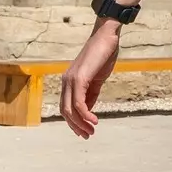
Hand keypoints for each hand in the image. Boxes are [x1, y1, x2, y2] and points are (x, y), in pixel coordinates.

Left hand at [59, 22, 121, 137]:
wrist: (107, 36)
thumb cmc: (103, 55)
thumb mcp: (96, 79)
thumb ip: (90, 93)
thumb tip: (88, 111)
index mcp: (69, 81)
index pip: (66, 107)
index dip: (74, 121)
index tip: (85, 131)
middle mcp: (66, 81)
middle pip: (65, 111)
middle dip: (76, 126)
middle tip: (88, 135)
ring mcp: (71, 80)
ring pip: (70, 110)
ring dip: (81, 124)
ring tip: (92, 130)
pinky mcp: (79, 79)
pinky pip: (79, 103)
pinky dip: (85, 115)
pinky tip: (94, 120)